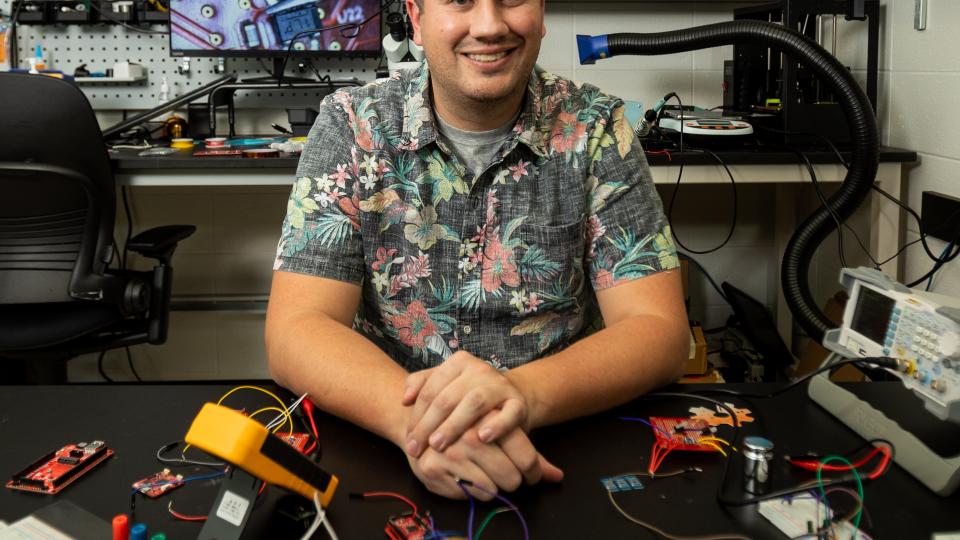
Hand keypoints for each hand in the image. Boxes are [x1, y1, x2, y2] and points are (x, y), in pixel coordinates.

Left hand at [402, 351, 529, 456]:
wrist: (512, 398)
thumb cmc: (470, 396)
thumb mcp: (446, 385)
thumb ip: (421, 385)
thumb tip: (405, 400)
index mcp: (459, 362)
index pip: (431, 389)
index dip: (416, 416)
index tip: (408, 440)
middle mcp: (479, 369)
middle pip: (447, 397)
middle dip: (428, 425)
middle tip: (416, 448)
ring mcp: (500, 384)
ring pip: (473, 403)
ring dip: (453, 426)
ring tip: (438, 445)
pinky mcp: (518, 402)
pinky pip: (508, 413)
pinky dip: (497, 425)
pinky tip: (482, 438)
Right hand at [405, 422, 562, 499]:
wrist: (424, 417)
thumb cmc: (471, 425)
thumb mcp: (501, 428)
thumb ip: (530, 454)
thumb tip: (558, 477)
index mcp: (491, 415)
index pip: (526, 456)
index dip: (534, 472)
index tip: (531, 476)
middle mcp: (469, 433)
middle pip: (511, 476)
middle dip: (513, 481)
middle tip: (506, 474)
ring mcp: (449, 451)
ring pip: (491, 489)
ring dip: (493, 486)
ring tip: (482, 471)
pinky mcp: (432, 468)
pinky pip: (469, 494)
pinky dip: (472, 490)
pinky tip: (464, 474)